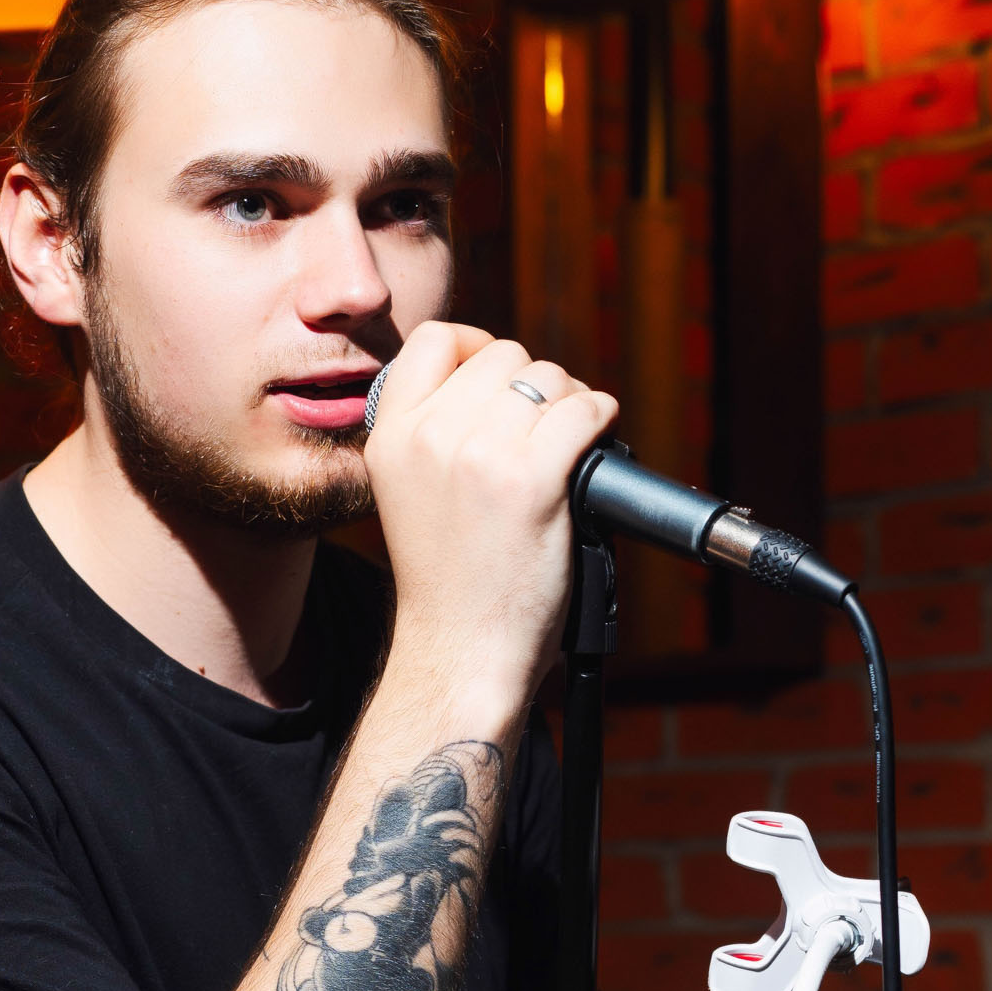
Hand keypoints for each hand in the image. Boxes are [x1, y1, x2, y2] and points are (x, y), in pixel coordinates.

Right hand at [363, 323, 616, 712]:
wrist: (461, 651)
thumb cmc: (450, 583)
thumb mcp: (410, 493)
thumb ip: (437, 433)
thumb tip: (502, 380)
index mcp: (390, 436)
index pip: (436, 339)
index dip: (477, 348)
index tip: (499, 382)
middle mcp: (430, 437)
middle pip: (503, 355)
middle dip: (532, 384)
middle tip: (543, 428)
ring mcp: (481, 455)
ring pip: (548, 378)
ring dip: (570, 403)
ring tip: (568, 443)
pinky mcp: (533, 480)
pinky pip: (584, 411)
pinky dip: (601, 419)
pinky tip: (596, 444)